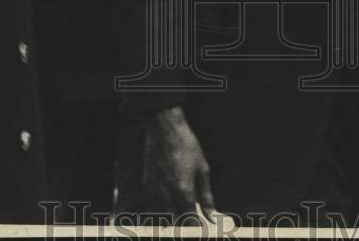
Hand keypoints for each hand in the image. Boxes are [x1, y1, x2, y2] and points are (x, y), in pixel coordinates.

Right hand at [141, 106, 215, 221]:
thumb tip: (211, 215)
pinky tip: (169, 206)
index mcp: (183, 191)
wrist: (165, 129)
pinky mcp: (147, 185)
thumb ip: (206, 196)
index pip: (189, 222)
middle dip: (185, 225)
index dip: (196, 228)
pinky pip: (153, 207)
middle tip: (194, 222)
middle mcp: (167, 194)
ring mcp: (154, 190)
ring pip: (163, 216)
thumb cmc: (186, 146)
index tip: (201, 229)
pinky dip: (161, 210)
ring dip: (173, 218)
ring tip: (182, 213)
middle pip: (176, 222)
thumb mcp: (202, 169)